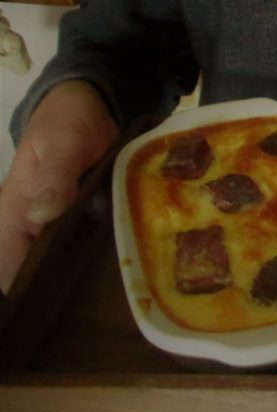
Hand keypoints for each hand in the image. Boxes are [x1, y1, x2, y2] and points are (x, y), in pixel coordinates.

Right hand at [0, 81, 117, 292]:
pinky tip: (129, 263)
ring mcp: (57, 225)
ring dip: (86, 277)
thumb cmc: (66, 119)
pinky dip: (103, 256)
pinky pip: (87, 246)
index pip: (9, 269)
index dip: (26, 294)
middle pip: (38, 275)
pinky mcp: (82, 219)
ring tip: (122, 287)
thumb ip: (53, 175)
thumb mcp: (62, 140)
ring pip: (64, 265)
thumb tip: (42, 215)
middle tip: (101, 302)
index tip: (58, 309)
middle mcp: (32, 226)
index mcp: (15, 213)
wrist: (87, 102)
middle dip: (63, 293)